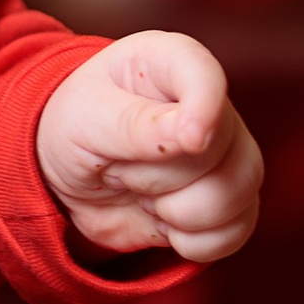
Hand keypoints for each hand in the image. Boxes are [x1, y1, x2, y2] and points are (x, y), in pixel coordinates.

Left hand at [35, 32, 262, 267]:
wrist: (67, 175)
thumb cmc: (76, 125)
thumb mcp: (86, 118)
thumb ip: (137, 124)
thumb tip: (196, 135)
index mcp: (172, 61)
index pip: (207, 76)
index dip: (204, 110)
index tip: (189, 141)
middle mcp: (212, 105)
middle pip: (217, 152)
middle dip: (155, 175)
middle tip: (117, 166)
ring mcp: (229, 154)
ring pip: (237, 193)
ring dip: (176, 211)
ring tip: (139, 192)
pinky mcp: (230, 201)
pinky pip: (235, 232)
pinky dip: (192, 242)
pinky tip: (162, 221)